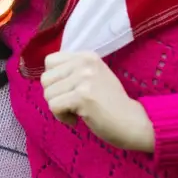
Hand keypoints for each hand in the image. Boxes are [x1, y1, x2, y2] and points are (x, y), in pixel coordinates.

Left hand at [41, 52, 155, 152]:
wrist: (132, 122)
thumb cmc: (109, 103)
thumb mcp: (92, 76)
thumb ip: (72, 71)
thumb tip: (45, 74)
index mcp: (86, 56)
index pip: (50, 61)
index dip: (54, 80)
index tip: (68, 91)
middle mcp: (85, 63)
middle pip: (45, 79)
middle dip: (54, 96)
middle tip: (72, 104)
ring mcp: (85, 78)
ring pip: (48, 94)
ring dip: (59, 108)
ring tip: (76, 111)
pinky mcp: (83, 96)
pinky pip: (54, 106)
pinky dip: (62, 117)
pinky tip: (77, 119)